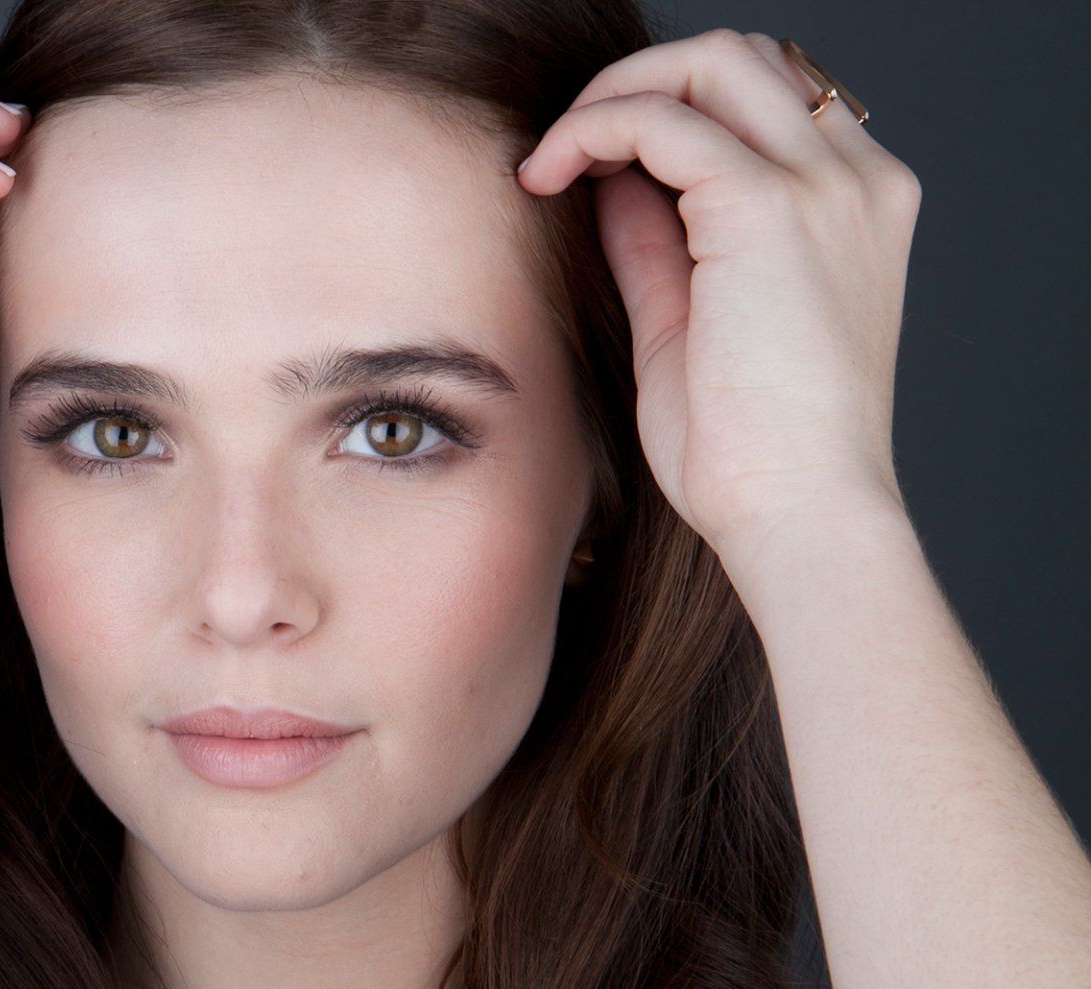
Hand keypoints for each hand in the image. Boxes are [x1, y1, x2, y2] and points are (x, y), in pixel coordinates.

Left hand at [516, 28, 920, 562]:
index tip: (592, 166)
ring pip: (709, 61)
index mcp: (857, 207)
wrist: (799, 516)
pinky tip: (545, 178)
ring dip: (611, 96)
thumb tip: (608, 178)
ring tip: (548, 161)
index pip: (765, 100)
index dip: (672, 111)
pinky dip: (591, 129)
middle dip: (638, 83)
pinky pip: (661, 119)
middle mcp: (858, 180)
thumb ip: (659, 241)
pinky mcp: (769, 209)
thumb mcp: (690, 324)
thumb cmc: (750, 453)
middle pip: (742, 58)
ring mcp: (823, 188)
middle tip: (563, 151)